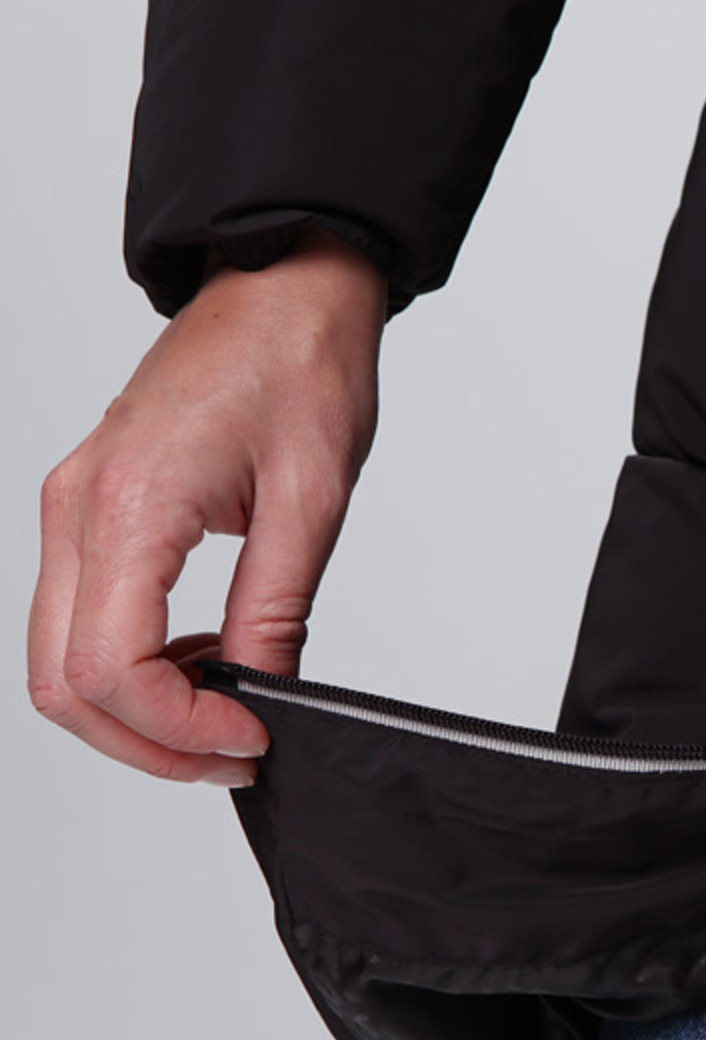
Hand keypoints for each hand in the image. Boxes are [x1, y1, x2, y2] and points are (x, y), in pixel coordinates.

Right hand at [28, 228, 387, 783]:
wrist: (282, 286)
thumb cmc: (300, 362)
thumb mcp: (311, 503)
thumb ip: (276, 614)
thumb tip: (262, 699)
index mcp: (130, 504)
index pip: (113, 669)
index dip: (180, 730)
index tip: (252, 738)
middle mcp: (77, 508)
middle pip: (65, 683)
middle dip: (149, 742)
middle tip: (234, 753)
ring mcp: (72, 507)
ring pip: (60, 661)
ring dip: (136, 711)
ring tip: (226, 710)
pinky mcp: (88, 507)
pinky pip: (78, 617)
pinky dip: (131, 663)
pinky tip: (205, 660)